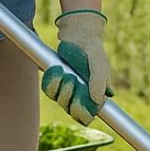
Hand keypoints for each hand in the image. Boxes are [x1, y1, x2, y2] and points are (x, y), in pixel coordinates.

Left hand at [41, 10, 113, 124]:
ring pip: (60, 101)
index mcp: (96, 95)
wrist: (78, 35)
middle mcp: (82, 95)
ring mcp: (69, 90)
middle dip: (69, 96)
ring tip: (65, 72)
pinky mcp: (57, 83)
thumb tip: (98, 101)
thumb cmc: (92, 51)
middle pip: (71, 110)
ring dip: (61, 88)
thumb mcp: (99, 65)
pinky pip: (50, 91)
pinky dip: (52, 83)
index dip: (80, 111)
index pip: (86, 115)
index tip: (78, 99)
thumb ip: (99, 82)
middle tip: (72, 78)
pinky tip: (58, 71)